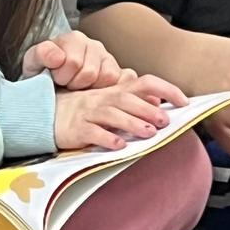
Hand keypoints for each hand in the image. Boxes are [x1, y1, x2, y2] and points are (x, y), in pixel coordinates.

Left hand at [22, 30, 123, 89]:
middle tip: (66, 85)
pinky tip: (94, 92)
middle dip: (74, 84)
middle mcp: (94, 45)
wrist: (52, 85)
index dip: (61, 76)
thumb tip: (58, 57)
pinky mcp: (121, 73)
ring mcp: (109, 59)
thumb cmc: (43, 73)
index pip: (73, 62)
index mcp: (74, 39)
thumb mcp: (34, 63)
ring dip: (91, 89)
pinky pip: (124, 81)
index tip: (54, 78)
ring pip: (107, 78)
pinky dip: (110, 91)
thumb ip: (41, 54)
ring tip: (79, 88)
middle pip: (90, 73)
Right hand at [54, 74, 187, 150]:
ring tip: (149, 133)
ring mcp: (88, 114)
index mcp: (114, 91)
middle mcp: (102, 99)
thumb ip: (132, 98)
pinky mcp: (76, 130)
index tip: (184, 101)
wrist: (45, 114)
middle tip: (166, 120)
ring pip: (112, 115)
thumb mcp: (107, 100)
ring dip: (132, 123)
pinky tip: (119, 146)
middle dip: (148, 109)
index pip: (143, 82)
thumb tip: (158, 99)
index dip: (165, 89)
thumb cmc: (82, 108)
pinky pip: (92, 133)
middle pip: (127, 99)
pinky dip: (106, 139)